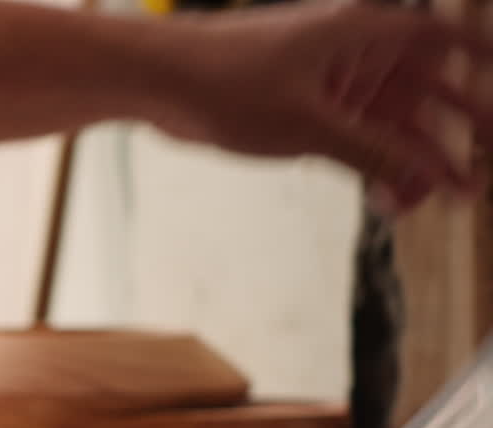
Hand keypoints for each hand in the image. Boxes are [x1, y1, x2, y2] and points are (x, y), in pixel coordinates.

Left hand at [157, 0, 492, 212]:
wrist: (160, 83)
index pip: (441, 40)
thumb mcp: (310, 125)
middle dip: (447, 136)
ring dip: (407, 161)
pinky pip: (351, 135)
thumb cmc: (226, 81)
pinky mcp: (300, 107)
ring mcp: (325, 80)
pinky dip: (369, 163)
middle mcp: (351, 51)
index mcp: (364, 31)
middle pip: (420, 92)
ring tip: (432, 202)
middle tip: (477, 179)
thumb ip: (372, 152)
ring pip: (384, 122)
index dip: (478, 62)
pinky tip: (389, 197)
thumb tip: (424, 175)